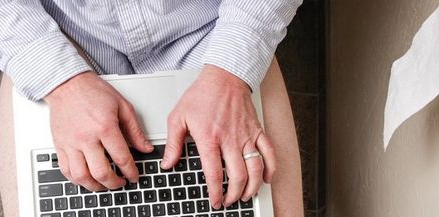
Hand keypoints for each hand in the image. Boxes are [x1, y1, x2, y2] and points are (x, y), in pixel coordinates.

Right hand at [44, 71, 152, 190]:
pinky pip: (65, 170)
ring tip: (103, 185)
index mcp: (105, 127)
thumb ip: (135, 130)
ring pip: (81, 176)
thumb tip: (146, 147)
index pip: (121, 158)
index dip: (131, 172)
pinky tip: (85, 178)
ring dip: (95, 186)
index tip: (134, 176)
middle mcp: (86, 138)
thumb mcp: (122, 106)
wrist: (67, 84)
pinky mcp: (60, 145)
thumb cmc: (93, 91)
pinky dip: (76, 180)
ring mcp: (71, 143)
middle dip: (114, 183)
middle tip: (120, 183)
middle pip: (101, 172)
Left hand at [161, 65, 276, 208]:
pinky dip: (270, 168)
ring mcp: (246, 135)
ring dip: (252, 187)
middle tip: (229, 201)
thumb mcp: (178, 117)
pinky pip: (269, 152)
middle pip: (238, 176)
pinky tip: (266, 179)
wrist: (224, 77)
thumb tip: (167, 163)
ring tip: (246, 196)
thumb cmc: (201, 95)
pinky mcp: (257, 130)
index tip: (214, 201)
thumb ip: (173, 143)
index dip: (215, 192)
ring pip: (255, 168)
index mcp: (209, 137)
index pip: (214, 173)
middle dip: (234, 194)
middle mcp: (230, 139)